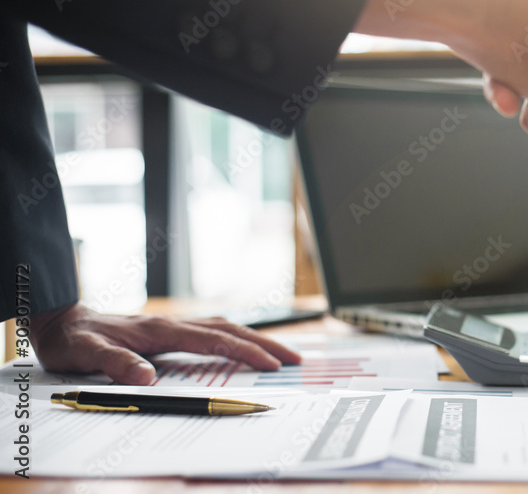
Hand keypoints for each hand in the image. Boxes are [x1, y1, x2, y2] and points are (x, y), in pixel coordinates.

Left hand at [29, 302, 300, 383]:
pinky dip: (235, 339)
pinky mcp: (169, 330)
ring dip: (254, 340)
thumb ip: (117, 365)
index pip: (214, 340)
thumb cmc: (74, 340)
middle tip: (294, 359)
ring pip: (225, 328)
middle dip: (265, 344)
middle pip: (230, 330)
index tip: (269, 364)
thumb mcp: (87, 355)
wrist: (61, 320)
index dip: (244, 352)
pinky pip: (213, 332)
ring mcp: (173, 324)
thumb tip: (149, 379)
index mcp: (161, 329)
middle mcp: (173, 323)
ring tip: (279, 354)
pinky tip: (243, 347)